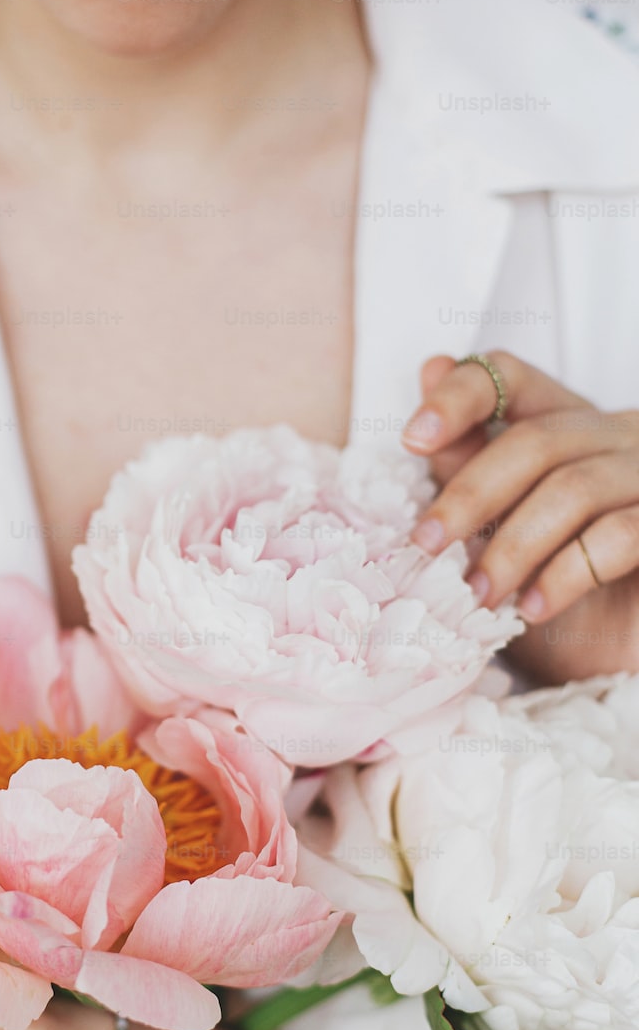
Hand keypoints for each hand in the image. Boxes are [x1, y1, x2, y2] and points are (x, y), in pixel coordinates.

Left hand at [401, 350, 638, 681]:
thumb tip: (430, 366)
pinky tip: (534, 608)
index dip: (460, 396)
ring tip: (479, 597)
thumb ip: (468, 458)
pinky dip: (566, 574)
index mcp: (569, 426)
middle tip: (425, 547)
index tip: (412, 439)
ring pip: (573, 489)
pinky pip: (620, 534)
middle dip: (470, 496)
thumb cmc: (563, 598)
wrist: (623, 662)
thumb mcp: (499, 527)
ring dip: (512, 548)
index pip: (512, 377)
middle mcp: (619, 437)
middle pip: (536, 441)